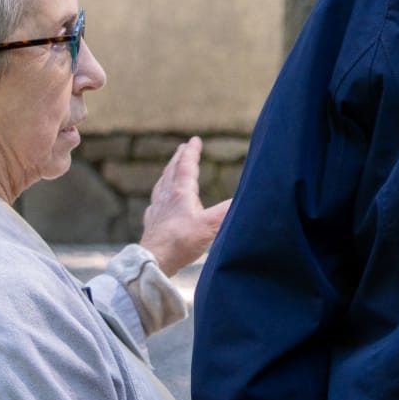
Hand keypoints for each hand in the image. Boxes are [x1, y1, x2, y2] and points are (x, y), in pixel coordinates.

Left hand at [140, 139, 230, 277]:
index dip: (191, 152)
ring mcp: (156, 209)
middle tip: (182, 148)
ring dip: (168, 173)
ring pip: (162, 185)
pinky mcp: (152, 223)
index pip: (186, 166)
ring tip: (170, 170)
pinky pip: (155, 203)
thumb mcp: (210, 225)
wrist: (155, 260)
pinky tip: (158, 202)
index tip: (195, 140)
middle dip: (178, 158)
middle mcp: (166, 197)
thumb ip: (228, 210)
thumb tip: (246, 199)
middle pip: (171, 171)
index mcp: (180, 193)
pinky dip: (159, 196)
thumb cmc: (181, 242)